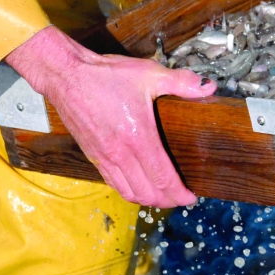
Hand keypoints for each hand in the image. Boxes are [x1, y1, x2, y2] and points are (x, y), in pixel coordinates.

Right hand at [6, 26, 216, 207]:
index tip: (191, 197)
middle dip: (167, 200)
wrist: (66, 76)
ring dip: (147, 199)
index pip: (162, 178)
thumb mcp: (148, 74)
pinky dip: (128, 191)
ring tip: (161, 197)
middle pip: (147, 192)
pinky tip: (136, 186)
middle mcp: (121, 154)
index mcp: (138, 137)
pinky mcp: (92, 156)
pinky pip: (113, 183)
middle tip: (180, 198)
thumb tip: (208, 87)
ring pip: (129, 192)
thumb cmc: (106, 75)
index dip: (179, 193)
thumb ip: (181, 82)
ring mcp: (104, 157)